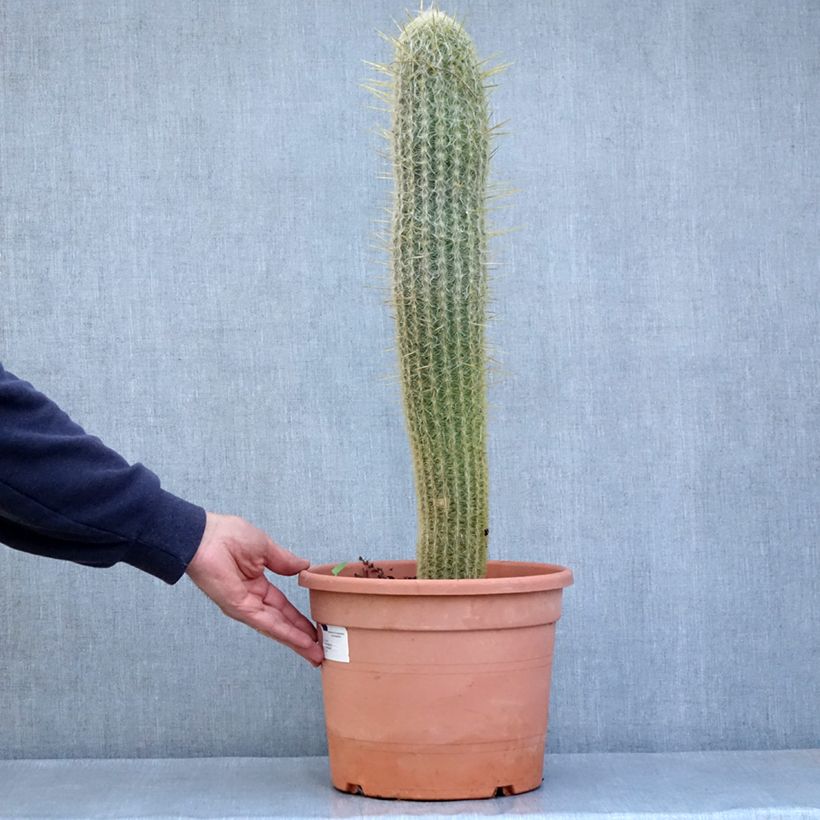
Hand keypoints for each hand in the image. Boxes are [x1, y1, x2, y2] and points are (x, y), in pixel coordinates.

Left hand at [185, 512, 322, 665]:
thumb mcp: (266, 548)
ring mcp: (245, 606)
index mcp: (257, 584)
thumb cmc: (228, 536)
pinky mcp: (239, 609)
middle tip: (322, 650)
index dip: (300, 619)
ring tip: (317, 654)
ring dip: (297, 641)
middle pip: (282, 623)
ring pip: (277, 628)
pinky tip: (301, 641)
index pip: (283, 607)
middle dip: (302, 637)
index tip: (316, 628)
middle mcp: (252, 600)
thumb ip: (285, 561)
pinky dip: (286, 633)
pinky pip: (267, 623)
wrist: (205, 536)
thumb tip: (304, 566)